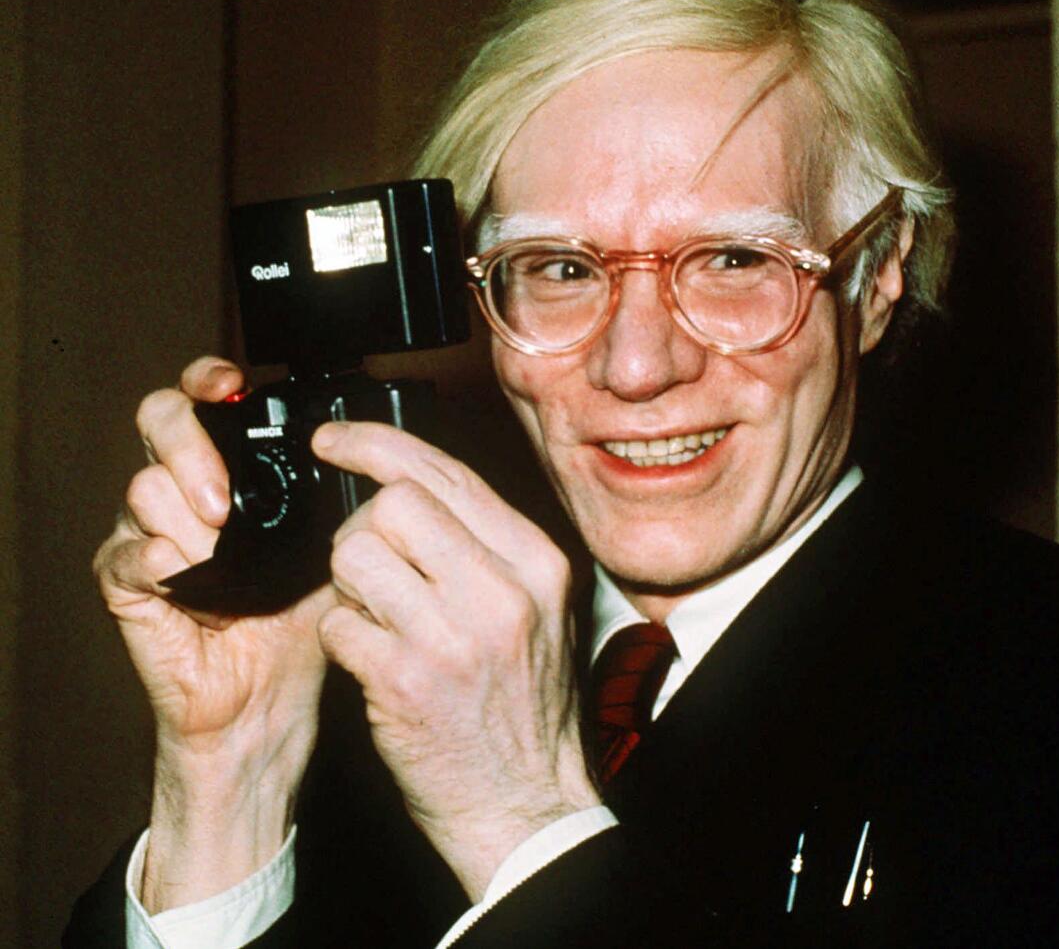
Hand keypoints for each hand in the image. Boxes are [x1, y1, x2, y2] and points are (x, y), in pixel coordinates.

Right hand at [94, 356, 329, 910]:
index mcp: (231, 473)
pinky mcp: (130, 585)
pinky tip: (188, 577)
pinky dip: (157, 560)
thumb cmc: (300, 619)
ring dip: (188, 519)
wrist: (269, 698)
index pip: (202, 400)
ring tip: (224, 555)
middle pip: (158, 421)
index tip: (230, 385)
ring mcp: (151, 534)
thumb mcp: (331, 544)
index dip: (207, 380)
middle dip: (191, 447)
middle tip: (225, 501)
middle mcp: (185, 492)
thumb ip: (334, 497)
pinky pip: (126, 554)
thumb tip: (367, 453)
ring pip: (143, 487)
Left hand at [313, 421, 599, 899]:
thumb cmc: (523, 706)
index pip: (445, 471)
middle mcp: (504, 589)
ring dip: (345, 584)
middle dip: (360, 527)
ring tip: (373, 617)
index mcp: (537, 561)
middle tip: (365, 565)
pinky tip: (370, 661)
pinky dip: (340, 639)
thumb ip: (486, 547)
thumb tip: (404, 487)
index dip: (374, 444)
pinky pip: (337, 624)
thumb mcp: (535, 611)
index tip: (332, 441)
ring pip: (353, 553)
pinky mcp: (407, 682)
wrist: (527, 805)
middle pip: (392, 502)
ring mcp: (455, 635)